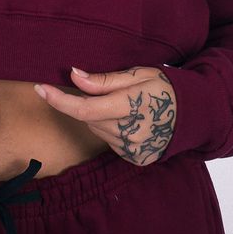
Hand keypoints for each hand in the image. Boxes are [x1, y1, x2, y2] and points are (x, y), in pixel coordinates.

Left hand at [33, 66, 175, 165]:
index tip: (40, 88)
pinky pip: (109, 141)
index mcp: (130, 106)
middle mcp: (130, 132)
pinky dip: (109, 129)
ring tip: (120, 105)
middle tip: (104, 91)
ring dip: (98, 117)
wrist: (192, 114)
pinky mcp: (135, 159)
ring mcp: (133, 149)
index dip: (59, 100)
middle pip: (88, 118)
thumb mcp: (136, 74)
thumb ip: (103, 79)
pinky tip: (127, 120)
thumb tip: (73, 75)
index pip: (84, 107)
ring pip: (97, 130)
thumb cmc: (162, 86)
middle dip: (87, 102)